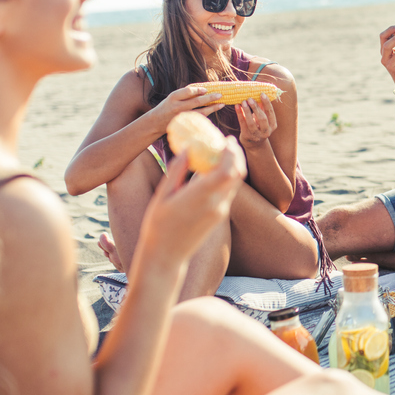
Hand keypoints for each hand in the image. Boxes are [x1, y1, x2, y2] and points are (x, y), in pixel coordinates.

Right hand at [130, 140, 245, 284]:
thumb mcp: (163, 195)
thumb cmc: (158, 225)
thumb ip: (176, 171)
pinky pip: (229, 192)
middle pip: (237, 174)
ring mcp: (220, 212)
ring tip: (222, 152)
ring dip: (234, 166)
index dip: (230, 152)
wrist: (166, 255)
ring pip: (235, 184)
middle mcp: (216, 204)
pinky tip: (216, 170)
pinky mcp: (220, 217)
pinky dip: (228, 178)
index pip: (227, 169)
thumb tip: (187, 148)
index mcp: (201, 196)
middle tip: (228, 141)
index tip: (225, 139)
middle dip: (236, 155)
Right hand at [153, 85, 222, 131]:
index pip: (188, 91)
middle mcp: (178, 107)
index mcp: (173, 97)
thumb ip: (186, 93)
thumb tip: (204, 88)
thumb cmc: (168, 106)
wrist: (156, 122)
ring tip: (222, 104)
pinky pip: (199, 118)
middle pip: (197, 101)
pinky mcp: (186, 124)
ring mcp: (182, 117)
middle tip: (220, 95)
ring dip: (213, 108)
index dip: (198, 90)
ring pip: (201, 112)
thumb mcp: (173, 97)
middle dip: (210, 98)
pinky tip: (214, 110)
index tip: (206, 89)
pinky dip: (208, 114)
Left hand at [236, 95, 276, 147]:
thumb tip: (259, 94)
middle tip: (250, 98)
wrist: (254, 144)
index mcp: (273, 125)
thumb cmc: (259, 126)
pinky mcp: (247, 136)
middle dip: (256, 108)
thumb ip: (262, 108)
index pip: (270, 113)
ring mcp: (256, 135)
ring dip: (247, 111)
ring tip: (243, 102)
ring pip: (251, 122)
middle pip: (262, 118)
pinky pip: (242, 124)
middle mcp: (266, 131)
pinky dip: (239, 114)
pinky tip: (236, 106)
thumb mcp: (263, 119)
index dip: (267, 103)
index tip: (262, 94)